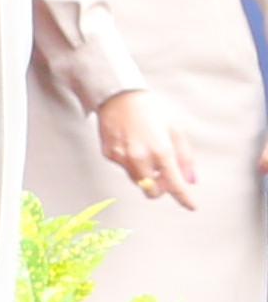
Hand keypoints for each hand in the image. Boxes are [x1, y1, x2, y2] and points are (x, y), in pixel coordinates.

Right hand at [100, 87, 202, 208]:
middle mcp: (140, 157)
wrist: (118, 96)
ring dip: (146, 175)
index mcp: (161, 150)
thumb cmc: (149, 110)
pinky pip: (124, 169)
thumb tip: (190, 178)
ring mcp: (122, 157)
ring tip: (147, 155)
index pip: (175, 184)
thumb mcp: (175, 130)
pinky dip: (132, 164)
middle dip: (160, 188)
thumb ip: (185, 157)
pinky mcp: (109, 155)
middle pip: (152, 191)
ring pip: (138, 181)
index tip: (191, 206)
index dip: (184, 198)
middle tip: (164, 176)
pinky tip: (133, 146)